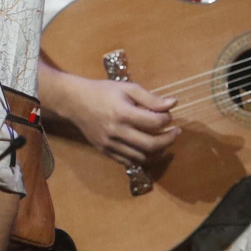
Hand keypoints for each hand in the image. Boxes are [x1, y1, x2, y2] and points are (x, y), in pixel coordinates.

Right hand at [64, 77, 178, 166]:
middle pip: (151, 144)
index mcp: (123, 113)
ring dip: (158, 151)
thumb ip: (150, 98)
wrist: (74, 102)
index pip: (155, 122)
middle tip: (175, 132)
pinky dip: (142, 158)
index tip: (168, 115)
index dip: (168, 119)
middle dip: (169, 139)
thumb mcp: (127, 88)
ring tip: (163, 141)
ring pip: (142, 157)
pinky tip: (147, 148)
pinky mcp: (105, 151)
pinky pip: (128, 161)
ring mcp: (110, 144)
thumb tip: (173, 104)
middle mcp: (116, 131)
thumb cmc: (102, 92)